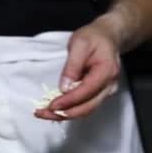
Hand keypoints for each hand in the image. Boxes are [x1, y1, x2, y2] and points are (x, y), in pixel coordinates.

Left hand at [35, 5, 139, 119]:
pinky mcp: (99, 95)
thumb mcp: (80, 43)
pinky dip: (69, 111)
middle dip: (63, 114)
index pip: (86, 92)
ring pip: (85, 111)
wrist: (107, 37)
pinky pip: (84, 107)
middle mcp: (109, 86)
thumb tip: (64, 88)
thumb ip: (72, 66)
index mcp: (107, 71)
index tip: (51, 106)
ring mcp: (106, 92)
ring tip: (44, 114)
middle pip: (87, 107)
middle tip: (42, 113)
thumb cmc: (93, 37)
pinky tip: (54, 110)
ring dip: (64, 115)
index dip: (68, 101)